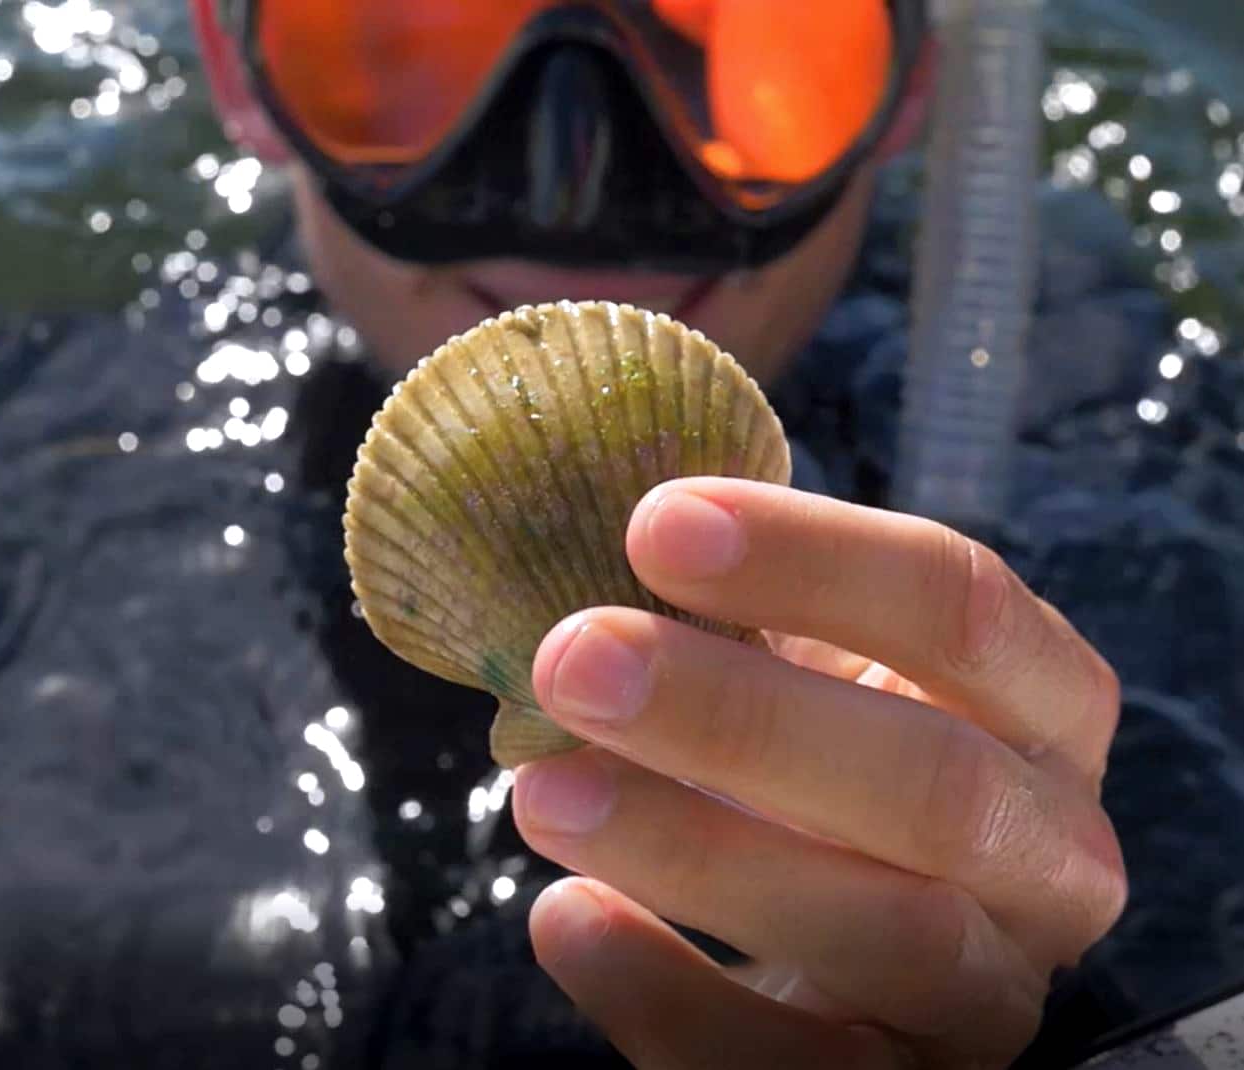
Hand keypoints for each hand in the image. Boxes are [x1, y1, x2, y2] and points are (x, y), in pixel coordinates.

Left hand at [510, 478, 1126, 1068]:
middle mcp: (1051, 858)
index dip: (816, 558)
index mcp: (1042, 713)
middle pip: (935, 783)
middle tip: (573, 658)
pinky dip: (671, 995)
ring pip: (890, 932)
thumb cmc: (819, 778)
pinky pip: (798, 1064)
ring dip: (697, 852)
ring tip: (542, 793)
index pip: (964, 609)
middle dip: (742, 715)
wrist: (858, 971)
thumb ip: (743, 629)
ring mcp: (994, 993)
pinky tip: (567, 919)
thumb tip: (592, 563)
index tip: (655, 522)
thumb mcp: (809, 684)